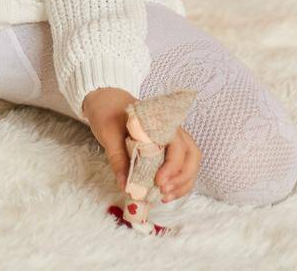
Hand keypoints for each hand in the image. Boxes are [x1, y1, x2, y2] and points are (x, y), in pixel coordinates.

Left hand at [82, 87, 199, 201]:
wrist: (105, 99)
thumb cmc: (108, 112)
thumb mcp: (108, 134)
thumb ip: (118, 160)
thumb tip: (127, 186)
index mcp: (159, 121)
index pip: (177, 144)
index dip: (172, 166)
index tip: (159, 182)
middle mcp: (171, 129)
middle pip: (191, 154)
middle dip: (182, 177)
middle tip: (163, 192)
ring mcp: (171, 139)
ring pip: (190, 161)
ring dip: (183, 182)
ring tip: (165, 197)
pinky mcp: (166, 148)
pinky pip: (181, 165)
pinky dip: (178, 181)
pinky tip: (166, 193)